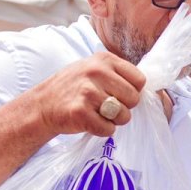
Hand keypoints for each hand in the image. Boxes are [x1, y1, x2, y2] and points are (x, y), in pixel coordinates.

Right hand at [24, 52, 145, 138]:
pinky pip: (108, 129)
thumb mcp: (93, 69)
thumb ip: (117, 74)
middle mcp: (96, 72)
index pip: (140, 80)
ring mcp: (88, 92)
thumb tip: (148, 88)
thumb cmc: (73, 88)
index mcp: (104, 59)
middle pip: (134, 99)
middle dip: (124, 108)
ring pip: (123, 116)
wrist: (42, 105)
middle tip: (106, 107)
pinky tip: (89, 121)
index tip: (118, 95)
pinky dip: (101, 130)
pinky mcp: (81, 112)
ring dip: (113, 120)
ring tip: (97, 113)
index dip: (132, 92)